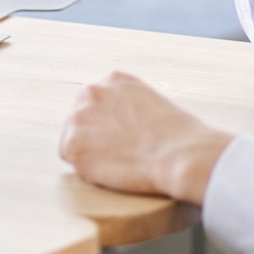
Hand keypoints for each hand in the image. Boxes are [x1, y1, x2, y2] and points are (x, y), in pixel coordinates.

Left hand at [59, 71, 232, 204]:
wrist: (179, 154)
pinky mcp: (73, 146)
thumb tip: (124, 124)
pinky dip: (91, 173)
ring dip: (91, 155)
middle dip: (94, 138)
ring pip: (73, 142)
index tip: (120, 139)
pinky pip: (76, 164)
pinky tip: (116, 172)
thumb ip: (129, 106)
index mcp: (113, 79)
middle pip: (80, 120)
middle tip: (118, 154)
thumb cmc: (178, 137)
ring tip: (120, 163)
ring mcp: (79, 118)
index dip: (107, 125)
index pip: (96, 103)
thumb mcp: (152, 102)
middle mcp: (91, 92)